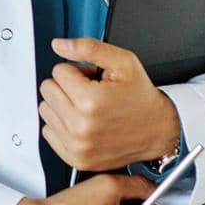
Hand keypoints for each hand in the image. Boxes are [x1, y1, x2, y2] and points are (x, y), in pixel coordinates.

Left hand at [39, 37, 181, 171]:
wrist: (159, 131)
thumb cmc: (142, 98)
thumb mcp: (123, 62)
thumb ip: (88, 48)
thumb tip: (59, 45)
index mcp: (90, 101)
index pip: (58, 71)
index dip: (77, 71)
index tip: (92, 80)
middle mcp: (81, 126)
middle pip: (47, 89)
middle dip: (67, 86)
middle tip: (91, 92)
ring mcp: (77, 146)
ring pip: (45, 110)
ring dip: (62, 105)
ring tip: (88, 108)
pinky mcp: (76, 159)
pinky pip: (48, 132)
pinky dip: (61, 125)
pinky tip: (82, 123)